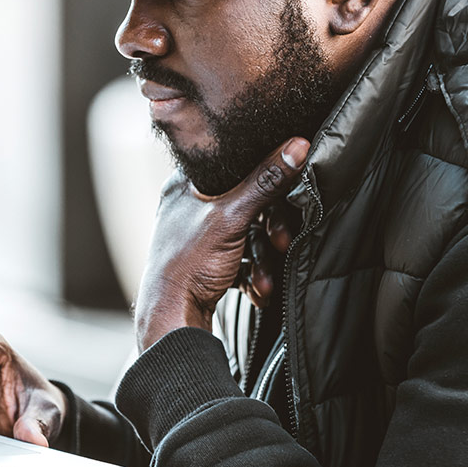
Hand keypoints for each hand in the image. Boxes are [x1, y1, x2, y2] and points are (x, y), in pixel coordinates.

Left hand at [135, 137, 309, 351]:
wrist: (171, 319)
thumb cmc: (188, 264)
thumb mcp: (232, 217)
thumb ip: (266, 182)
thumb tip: (296, 147)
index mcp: (185, 184)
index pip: (232, 167)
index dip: (261, 178)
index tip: (284, 191)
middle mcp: (189, 206)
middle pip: (245, 206)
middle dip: (268, 232)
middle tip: (282, 242)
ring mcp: (197, 236)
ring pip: (246, 237)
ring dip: (263, 259)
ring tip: (265, 280)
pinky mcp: (206, 263)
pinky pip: (239, 260)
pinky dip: (252, 274)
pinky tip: (258, 290)